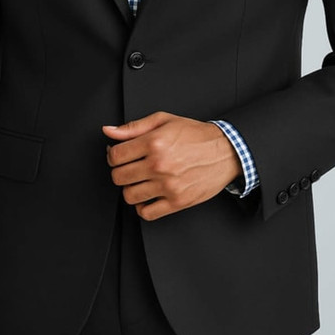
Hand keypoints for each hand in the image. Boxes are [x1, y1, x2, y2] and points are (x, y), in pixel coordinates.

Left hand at [102, 111, 240, 220]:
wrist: (225, 151)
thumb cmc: (196, 135)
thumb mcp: (164, 121)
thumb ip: (133, 127)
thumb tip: (109, 131)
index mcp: (154, 142)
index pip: (115, 156)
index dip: (113, 155)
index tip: (119, 155)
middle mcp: (159, 165)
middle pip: (119, 177)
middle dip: (120, 171)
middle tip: (130, 167)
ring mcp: (168, 185)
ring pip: (129, 196)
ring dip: (130, 189)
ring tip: (140, 181)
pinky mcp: (177, 201)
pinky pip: (147, 213)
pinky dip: (142, 207)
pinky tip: (148, 196)